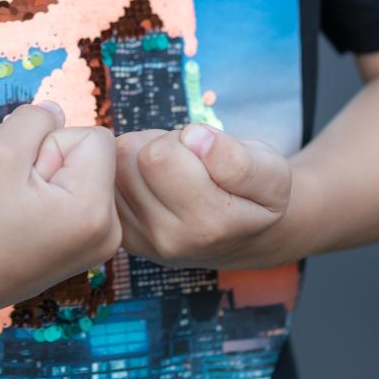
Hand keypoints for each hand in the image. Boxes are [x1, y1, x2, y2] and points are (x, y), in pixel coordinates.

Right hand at [0, 102, 119, 327]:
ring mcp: (100, 246)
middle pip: (93, 157)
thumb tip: (58, 110)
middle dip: (53, 162)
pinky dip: (52, 199)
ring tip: (19, 210)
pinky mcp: (87, 250)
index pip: (96, 136)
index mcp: (94, 211)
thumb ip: (35, 118)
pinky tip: (25, 221)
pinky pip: (78, 198)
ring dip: (50, 180)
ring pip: (84, 176)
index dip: (53, 143)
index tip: (23, 177)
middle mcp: (109, 233)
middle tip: (16, 197)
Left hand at [113, 123, 293, 269]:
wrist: (242, 235)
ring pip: (116, 165)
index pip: (160, 155)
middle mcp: (170, 239)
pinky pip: (107, 182)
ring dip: (142, 155)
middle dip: (160, 143)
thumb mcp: (271, 172)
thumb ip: (238, 158)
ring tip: (175, 170)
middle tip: (190, 158)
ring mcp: (142, 241)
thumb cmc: (256, 194)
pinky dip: (127, 172)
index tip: (208, 151)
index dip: (185, 137)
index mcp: (209, 223)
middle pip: (132, 156)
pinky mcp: (124, 236)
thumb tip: (194, 138)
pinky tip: (155, 184)